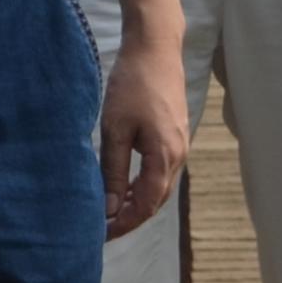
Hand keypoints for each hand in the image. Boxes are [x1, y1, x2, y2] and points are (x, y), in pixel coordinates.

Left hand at [98, 26, 189, 241]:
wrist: (155, 47)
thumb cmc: (133, 83)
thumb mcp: (115, 129)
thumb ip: (113, 171)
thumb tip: (109, 207)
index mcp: (165, 156)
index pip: (146, 205)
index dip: (124, 223)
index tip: (101, 234)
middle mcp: (179, 154)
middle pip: (156, 200)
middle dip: (131, 217)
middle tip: (102, 228)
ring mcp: (180, 143)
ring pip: (159, 185)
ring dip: (137, 201)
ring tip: (110, 211)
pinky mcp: (175, 133)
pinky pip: (161, 169)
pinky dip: (143, 183)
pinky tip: (125, 184)